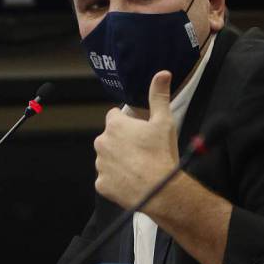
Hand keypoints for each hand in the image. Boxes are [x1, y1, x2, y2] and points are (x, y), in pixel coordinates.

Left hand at [93, 71, 179, 212]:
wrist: (160, 190)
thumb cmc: (161, 154)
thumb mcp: (164, 121)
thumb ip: (159, 96)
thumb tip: (162, 74)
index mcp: (115, 125)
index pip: (114, 117)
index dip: (127, 123)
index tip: (139, 131)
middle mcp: (102, 143)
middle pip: (110, 138)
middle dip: (122, 142)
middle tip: (142, 150)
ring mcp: (100, 165)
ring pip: (107, 158)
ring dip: (118, 160)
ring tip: (138, 166)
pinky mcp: (101, 184)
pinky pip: (107, 179)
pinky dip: (116, 180)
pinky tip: (131, 181)